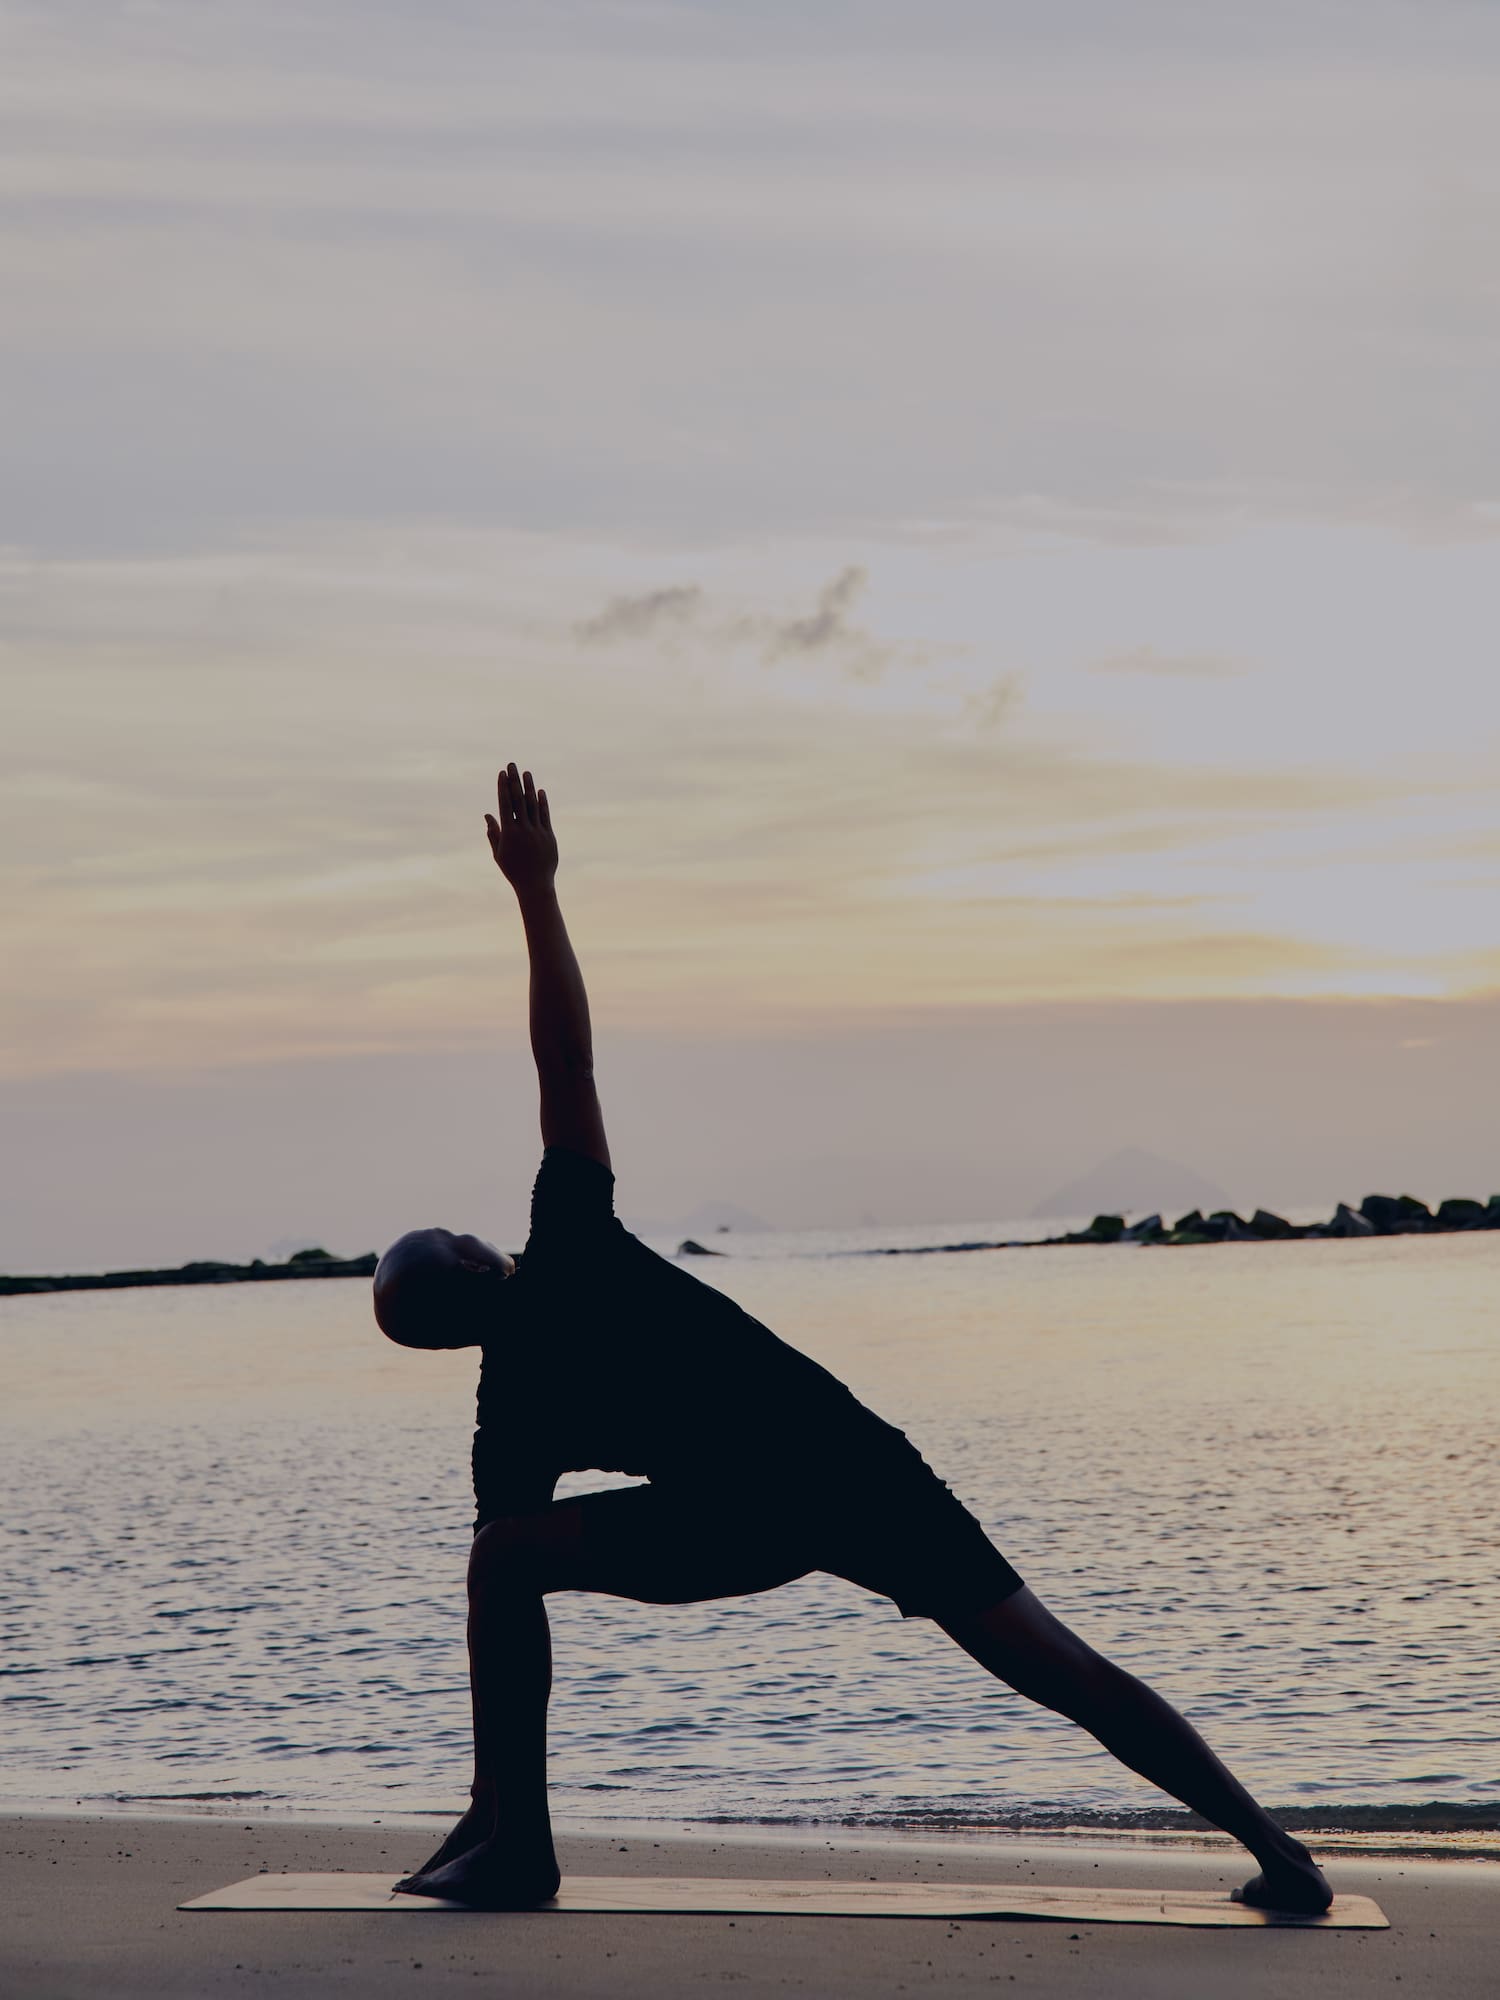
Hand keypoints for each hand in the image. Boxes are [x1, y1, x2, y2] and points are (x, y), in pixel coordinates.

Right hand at [485, 763, 558, 895]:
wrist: (535, 885)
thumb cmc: (513, 870)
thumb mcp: (499, 853)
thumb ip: (494, 833)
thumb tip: (487, 815)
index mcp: (509, 833)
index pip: (505, 804)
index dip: (503, 787)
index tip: (501, 773)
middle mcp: (523, 829)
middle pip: (518, 800)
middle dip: (514, 781)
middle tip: (512, 765)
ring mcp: (537, 831)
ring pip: (533, 805)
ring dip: (529, 787)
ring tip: (527, 773)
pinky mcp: (549, 835)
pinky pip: (545, 815)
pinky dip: (542, 803)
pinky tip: (540, 791)